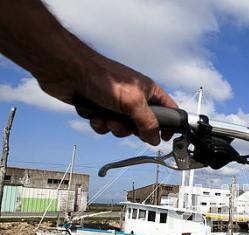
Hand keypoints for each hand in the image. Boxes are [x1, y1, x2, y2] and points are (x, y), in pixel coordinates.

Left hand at [37, 54, 176, 145]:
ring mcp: (117, 104)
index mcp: (148, 91)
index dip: (169, 125)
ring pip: (123, 128)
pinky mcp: (100, 109)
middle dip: (133, 129)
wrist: (68, 72)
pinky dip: (99, 123)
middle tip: (127, 123)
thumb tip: (156, 138)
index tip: (166, 138)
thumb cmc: (102, 77)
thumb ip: (148, 123)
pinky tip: (93, 113)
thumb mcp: (133, 102)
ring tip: (106, 116)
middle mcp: (134, 98)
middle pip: (144, 125)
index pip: (168, 110)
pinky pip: (106, 127)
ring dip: (114, 127)